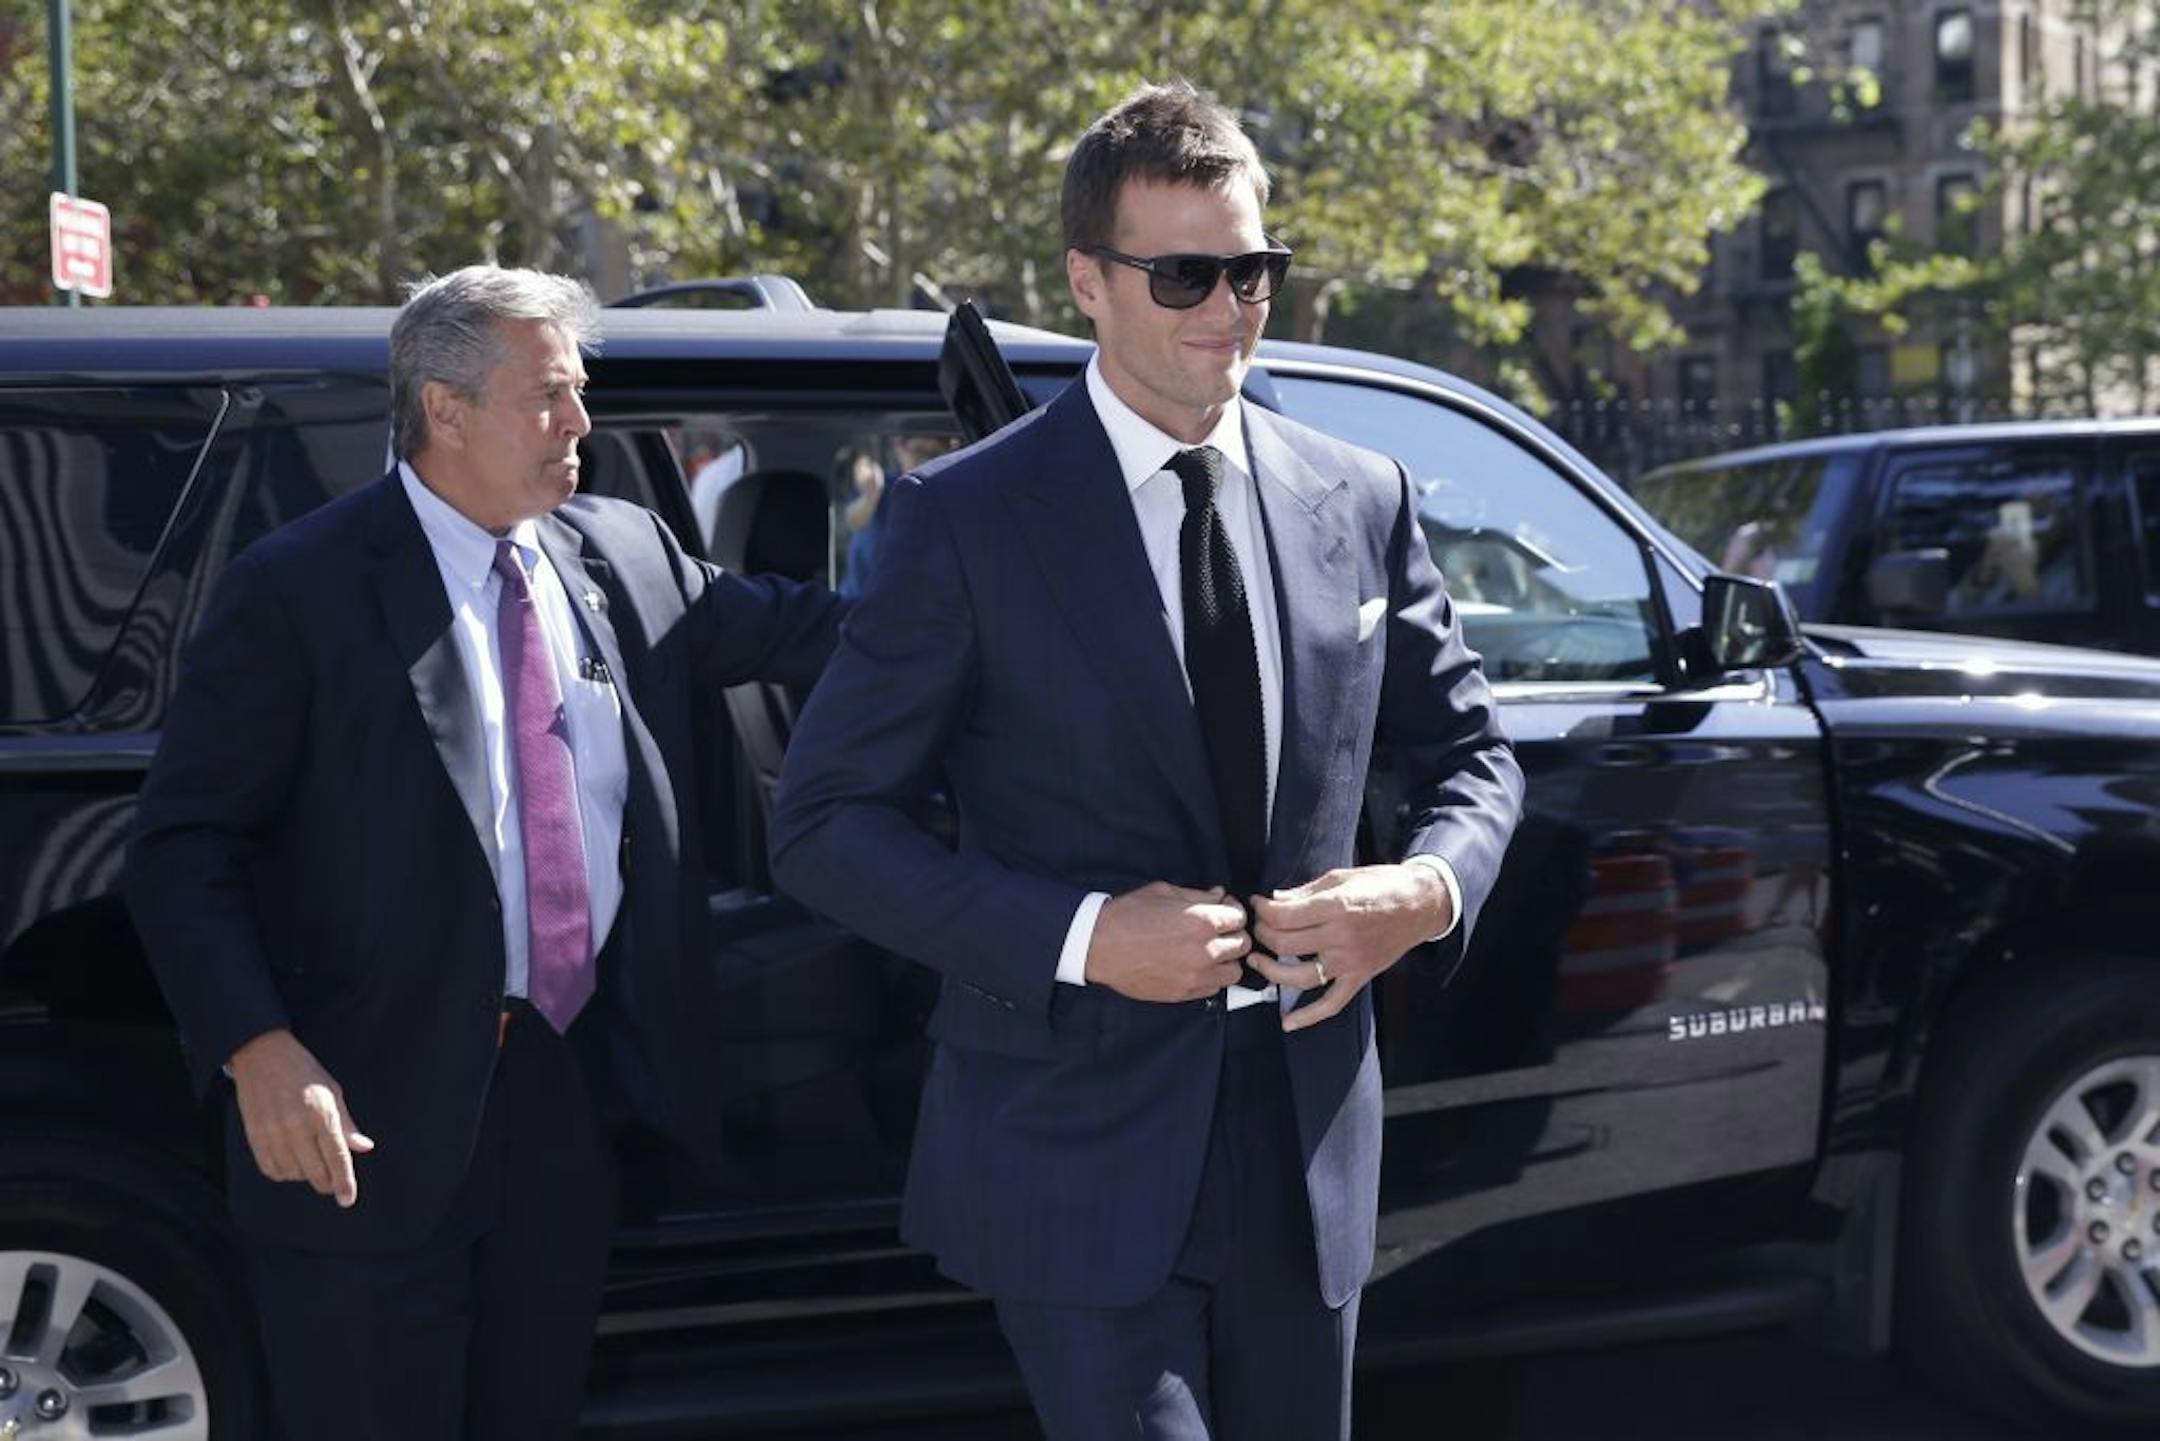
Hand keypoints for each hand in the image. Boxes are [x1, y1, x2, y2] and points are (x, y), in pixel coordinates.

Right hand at [227, 1028, 374, 1207]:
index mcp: (322, 1114)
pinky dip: (284, 1173)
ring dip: (305, 1176)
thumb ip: (347, 1124)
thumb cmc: (303, 1072)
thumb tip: (364, 1147)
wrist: (262, 1056)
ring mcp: (273, 1133)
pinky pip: (271, 1170)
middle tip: (332, 1182)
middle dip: (327, 1183)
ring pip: (294, 1174)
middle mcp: (297, 1127)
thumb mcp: (333, 1092)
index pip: (338, 1158)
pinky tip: (291, 1163)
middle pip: (316, 1172)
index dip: (344, 1183)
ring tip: (311, 1163)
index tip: (348, 1200)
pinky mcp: (254, 1136)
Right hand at [1084, 882, 1251, 1002]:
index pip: (1239, 918)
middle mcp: (1204, 951)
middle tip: (1219, 930)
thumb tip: (1218, 895)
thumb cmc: (1127, 915)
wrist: (1098, 946)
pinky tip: (1197, 966)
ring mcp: (1195, 976)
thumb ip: (1197, 895)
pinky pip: (1214, 988)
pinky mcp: (1184, 993)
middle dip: (1233, 934)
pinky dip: (1212, 977)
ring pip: (1234, 972)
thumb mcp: (1164, 893)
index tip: (1223, 910)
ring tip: (1211, 952)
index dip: (1232, 911)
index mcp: (1201, 922)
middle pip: (1242, 945)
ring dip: (1227, 960)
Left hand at [1249, 863, 1453, 1032]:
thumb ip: (1306, 891)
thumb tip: (1276, 899)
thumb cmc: (1382, 885)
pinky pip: (1331, 1003)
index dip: (1263, 909)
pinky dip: (1308, 1017)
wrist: (1420, 904)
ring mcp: (1350, 962)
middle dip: (1263, 934)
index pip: (1284, 915)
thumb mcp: (1342, 877)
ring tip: (1257, 959)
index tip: (1258, 903)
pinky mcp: (1359, 977)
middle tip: (1258, 925)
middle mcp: (1341, 937)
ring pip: (1298, 977)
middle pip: (1285, 944)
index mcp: (1336, 907)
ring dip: (1270, 971)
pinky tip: (1288, 1022)